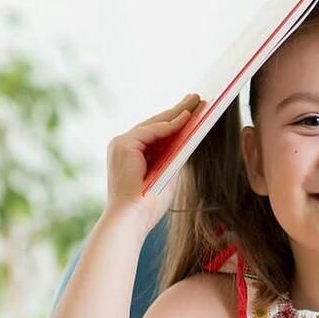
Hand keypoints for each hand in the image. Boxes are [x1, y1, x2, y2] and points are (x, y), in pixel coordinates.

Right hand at [105, 93, 203, 232]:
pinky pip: (152, 130)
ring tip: (197, 101)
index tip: (192, 110)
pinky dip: (170, 124)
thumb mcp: (166, 176)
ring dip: (177, 112)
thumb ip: (173, 158)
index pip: (155, 132)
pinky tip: (186, 118)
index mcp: (131, 154)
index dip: (174, 121)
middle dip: (178, 110)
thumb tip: (189, 141)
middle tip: (197, 98)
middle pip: (155, 123)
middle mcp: (123, 146)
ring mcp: (121, 144)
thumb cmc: (148, 206)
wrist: (131, 219)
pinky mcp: (123, 145)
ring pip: (155, 123)